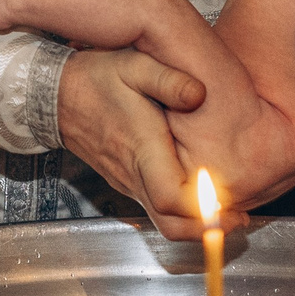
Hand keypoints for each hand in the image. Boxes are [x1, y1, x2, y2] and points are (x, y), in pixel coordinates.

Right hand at [57, 48, 238, 240]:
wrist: (56, 95)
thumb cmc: (95, 79)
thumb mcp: (133, 65)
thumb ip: (167, 78)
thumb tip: (199, 93)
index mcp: (139, 148)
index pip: (170, 197)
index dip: (203, 210)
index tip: (232, 206)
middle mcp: (134, 174)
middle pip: (170, 224)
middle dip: (207, 230)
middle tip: (238, 220)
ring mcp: (129, 184)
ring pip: (164, 222)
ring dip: (197, 225)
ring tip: (229, 211)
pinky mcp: (128, 183)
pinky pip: (156, 210)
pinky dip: (183, 213)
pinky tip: (203, 198)